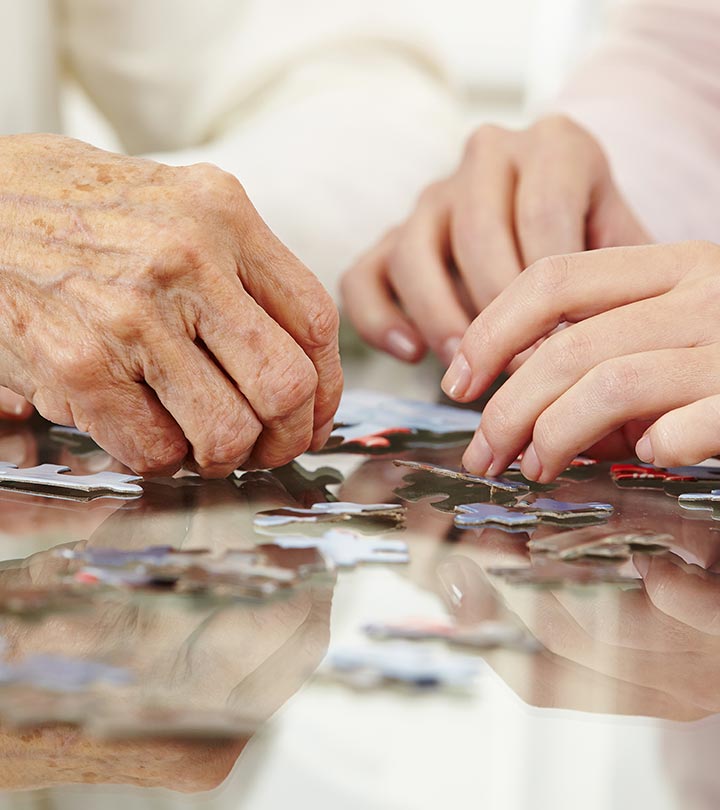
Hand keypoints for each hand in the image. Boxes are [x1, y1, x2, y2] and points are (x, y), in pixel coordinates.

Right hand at [0, 134, 341, 475]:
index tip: (315, 412)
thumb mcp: (179, 206)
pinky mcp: (79, 365)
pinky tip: (151, 433)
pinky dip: (164, 459)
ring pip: (227, 431)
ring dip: (225, 456)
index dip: (327, 386)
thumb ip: (242, 271)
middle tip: (269, 445)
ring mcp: (131, 315)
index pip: (315, 321)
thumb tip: (300, 363)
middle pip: (286, 385)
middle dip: (287, 435)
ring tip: (206, 443)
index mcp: (223, 214)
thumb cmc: (82, 212)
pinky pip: (156, 450)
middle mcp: (186, 260)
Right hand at [341, 116, 647, 364]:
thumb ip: (623, 278)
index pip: (543, 215)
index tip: (561, 353)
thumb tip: (599, 346)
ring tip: (466, 368)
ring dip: (440, 318)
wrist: (558, 222)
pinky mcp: (390, 238)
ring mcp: (432, 196)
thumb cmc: (596, 244)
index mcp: (555, 145)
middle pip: (477, 233)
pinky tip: (411, 354)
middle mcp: (487, 156)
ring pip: (414, 252)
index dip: (551, 294)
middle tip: (518, 370)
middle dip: (497, 313)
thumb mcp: (628, 245)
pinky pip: (362, 277)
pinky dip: (378, 319)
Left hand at [442, 240, 719, 480]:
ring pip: (610, 384)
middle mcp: (704, 292)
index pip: (552, 280)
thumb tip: (519, 383)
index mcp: (674, 264)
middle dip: (506, 408)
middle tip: (482, 453)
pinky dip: (649, 446)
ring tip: (533, 468)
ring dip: (553, 435)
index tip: (456, 380)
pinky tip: (641, 458)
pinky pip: (683, 424)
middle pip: (568, 344)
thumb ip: (606, 339)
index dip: (490, 330)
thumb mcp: (676, 324)